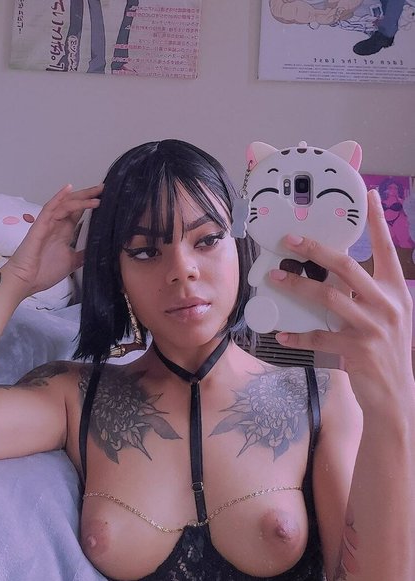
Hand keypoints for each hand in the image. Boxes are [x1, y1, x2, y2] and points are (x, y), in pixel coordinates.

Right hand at [2, 184, 101, 295]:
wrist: (26, 281)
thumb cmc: (44, 272)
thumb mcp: (71, 262)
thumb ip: (82, 254)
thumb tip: (97, 251)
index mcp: (64, 232)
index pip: (79, 213)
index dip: (90, 204)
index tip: (106, 198)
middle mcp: (57, 225)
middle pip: (74, 204)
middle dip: (89, 195)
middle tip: (104, 189)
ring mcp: (48, 223)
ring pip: (65, 204)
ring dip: (81, 197)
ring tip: (97, 193)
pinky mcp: (40, 225)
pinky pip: (50, 208)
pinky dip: (59, 198)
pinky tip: (69, 189)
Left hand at [269, 190, 413, 399]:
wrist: (397, 394)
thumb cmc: (387, 351)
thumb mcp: (387, 316)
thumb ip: (365, 295)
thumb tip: (331, 276)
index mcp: (395, 291)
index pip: (386, 249)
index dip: (378, 222)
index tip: (370, 196)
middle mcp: (387, 304)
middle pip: (346, 267)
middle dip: (315, 250)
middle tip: (291, 240)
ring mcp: (373, 326)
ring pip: (329, 296)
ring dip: (298, 286)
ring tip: (275, 278)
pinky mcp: (357, 349)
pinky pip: (319, 336)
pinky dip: (298, 334)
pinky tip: (281, 334)